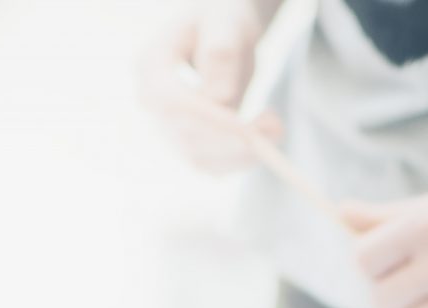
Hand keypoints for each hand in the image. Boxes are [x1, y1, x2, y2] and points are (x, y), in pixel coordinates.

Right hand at [136, 0, 279, 173]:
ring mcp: (167, 127)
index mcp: (150, 65)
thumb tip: (220, 97)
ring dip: (242, 154)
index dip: (208, 119)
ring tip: (276, 127)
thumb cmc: (221, 21)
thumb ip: (221, 51)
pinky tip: (265, 139)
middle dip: (233, 140)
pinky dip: (241, 161)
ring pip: (199, 159)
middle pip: (185, 137)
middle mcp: (151, 102)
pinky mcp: (188, 144)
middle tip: (276, 126)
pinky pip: (212, 166)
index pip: (170, 102)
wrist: (220, 36)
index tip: (248, 129)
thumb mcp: (224, 22)